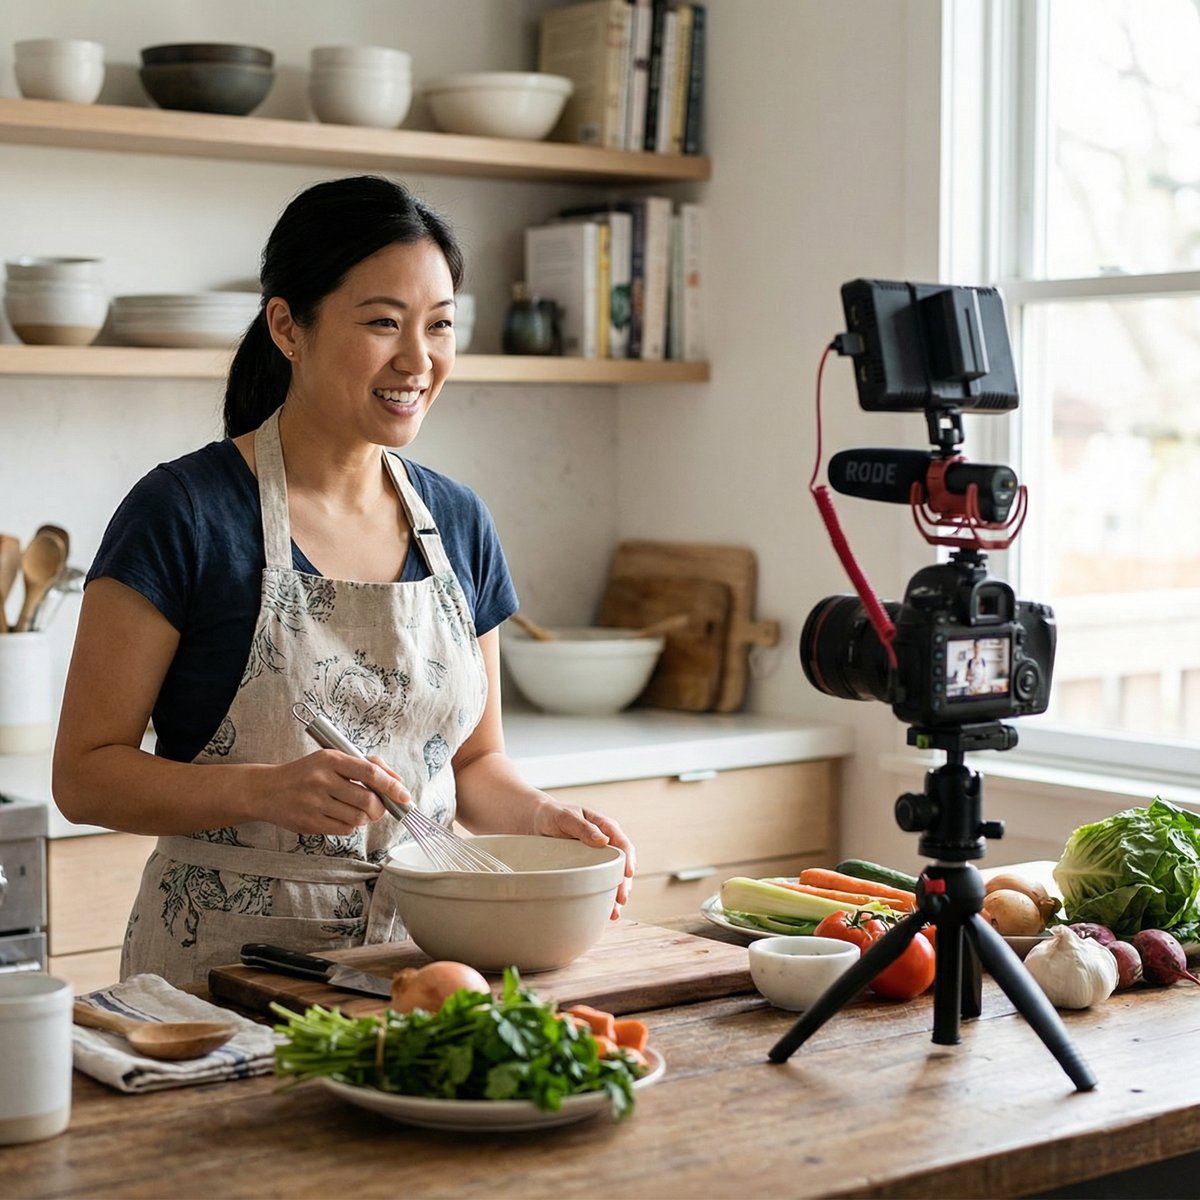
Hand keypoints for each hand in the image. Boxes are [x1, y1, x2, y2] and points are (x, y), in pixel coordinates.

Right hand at [258, 750, 411, 835]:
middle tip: (378, 807)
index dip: (392, 786)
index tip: (405, 796)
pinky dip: (350, 825)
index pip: (370, 773)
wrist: (266, 790)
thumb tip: (397, 781)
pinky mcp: (309, 823)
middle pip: (367, 800)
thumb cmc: (306, 773)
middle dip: (380, 808)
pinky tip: (340, 816)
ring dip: (364, 817)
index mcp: (331, 759)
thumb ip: (365, 765)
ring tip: (354, 809)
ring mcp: (314, 803)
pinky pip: (344, 829)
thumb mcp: (332, 759)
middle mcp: (322, 780)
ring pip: (358, 818)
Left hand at [534, 801, 635, 918]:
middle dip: (623, 883)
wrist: (536, 821)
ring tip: (614, 912)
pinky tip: (604, 911)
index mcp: (605, 827)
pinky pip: (599, 883)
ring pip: (613, 877)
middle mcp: (605, 844)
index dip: (627, 859)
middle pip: (621, 865)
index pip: (622, 844)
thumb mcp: (565, 817)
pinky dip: (602, 897)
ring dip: (615, 894)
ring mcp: (597, 858)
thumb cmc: (552, 815)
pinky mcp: (587, 869)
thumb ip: (583, 827)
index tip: (627, 874)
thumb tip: (603, 841)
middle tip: (621, 899)